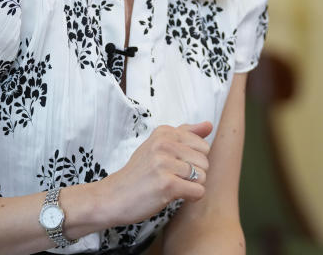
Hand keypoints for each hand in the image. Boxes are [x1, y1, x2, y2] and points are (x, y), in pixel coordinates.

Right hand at [97, 121, 212, 225]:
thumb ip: (186, 133)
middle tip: (173, 178)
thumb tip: (210, 125)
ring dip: (191, 186)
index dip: (193, 160)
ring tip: (172, 186)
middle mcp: (164, 144)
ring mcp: (164, 163)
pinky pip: (198, 191)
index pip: (202, 145)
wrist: (113, 197)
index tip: (174, 165)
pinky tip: (175, 196)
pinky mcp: (166, 184)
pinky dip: (191, 197)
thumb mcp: (158, 146)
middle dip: (194, 174)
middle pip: (205, 161)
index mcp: (164, 132)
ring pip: (202, 176)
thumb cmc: (139, 173)